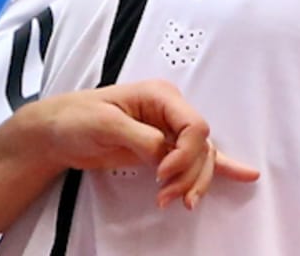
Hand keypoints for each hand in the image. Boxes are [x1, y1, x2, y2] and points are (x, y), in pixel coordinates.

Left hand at [17, 83, 259, 209]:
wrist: (57, 131)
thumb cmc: (76, 117)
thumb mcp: (106, 124)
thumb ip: (141, 138)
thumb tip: (164, 155)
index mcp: (160, 96)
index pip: (194, 126)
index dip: (186, 154)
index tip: (163, 173)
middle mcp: (170, 112)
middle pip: (202, 146)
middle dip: (190, 175)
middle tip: (167, 197)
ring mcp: (167, 131)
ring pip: (201, 158)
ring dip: (194, 182)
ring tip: (179, 203)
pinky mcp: (162, 151)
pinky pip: (194, 159)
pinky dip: (218, 169)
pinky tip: (243, 175)